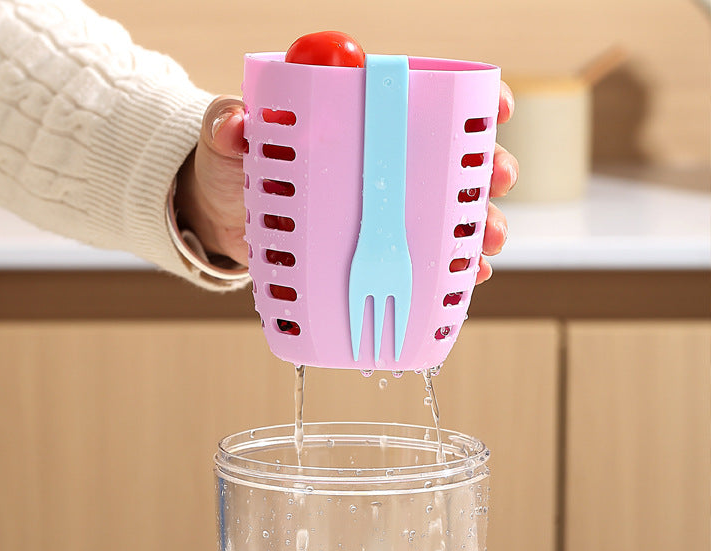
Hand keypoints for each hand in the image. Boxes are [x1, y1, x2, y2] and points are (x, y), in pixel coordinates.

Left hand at [175, 85, 518, 278]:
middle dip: (488, 170)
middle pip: (448, 161)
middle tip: (500, 179)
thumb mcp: (225, 144)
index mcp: (353, 126)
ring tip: (489, 246)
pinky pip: (417, 261)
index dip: (467, 103)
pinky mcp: (369, 252)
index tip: (499, 108)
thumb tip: (236, 123)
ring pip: (442, 214)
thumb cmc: (229, 170)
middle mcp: (375, 166)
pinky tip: (468, 279)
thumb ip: (227, 128)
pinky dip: (446, 271)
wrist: (220, 222)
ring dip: (476, 228)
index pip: (420, 102)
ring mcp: (376, 211)